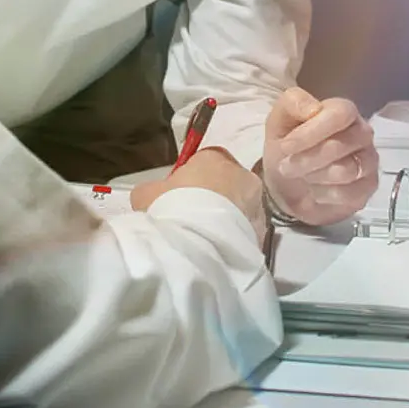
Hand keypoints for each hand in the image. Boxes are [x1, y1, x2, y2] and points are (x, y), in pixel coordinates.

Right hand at [132, 148, 267, 241]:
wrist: (199, 244)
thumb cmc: (172, 207)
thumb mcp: (146, 194)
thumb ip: (152, 190)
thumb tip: (151, 195)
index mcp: (215, 157)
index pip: (205, 160)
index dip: (191, 178)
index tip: (179, 196)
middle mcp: (243, 174)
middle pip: (227, 182)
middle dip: (213, 197)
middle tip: (192, 217)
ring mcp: (256, 203)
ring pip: (240, 207)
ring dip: (226, 218)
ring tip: (204, 238)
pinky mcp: (262, 231)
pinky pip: (245, 231)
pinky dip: (233, 238)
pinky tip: (215, 250)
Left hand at [262, 87, 379, 225]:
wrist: (287, 186)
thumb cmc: (287, 148)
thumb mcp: (279, 120)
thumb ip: (293, 103)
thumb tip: (314, 108)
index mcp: (343, 111)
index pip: (340, 114)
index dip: (312, 132)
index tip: (286, 147)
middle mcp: (362, 133)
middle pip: (340, 145)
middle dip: (306, 159)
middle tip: (285, 166)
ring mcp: (369, 161)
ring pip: (345, 171)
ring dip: (314, 177)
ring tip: (302, 176)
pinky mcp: (368, 187)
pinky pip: (349, 194)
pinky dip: (325, 195)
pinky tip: (316, 191)